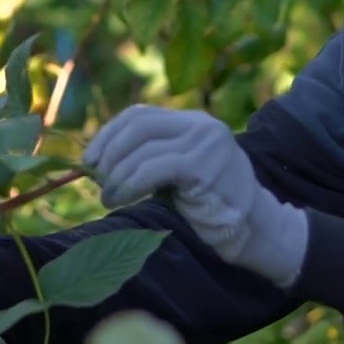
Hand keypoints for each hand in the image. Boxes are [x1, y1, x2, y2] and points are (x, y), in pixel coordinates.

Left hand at [83, 104, 308, 287]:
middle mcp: (200, 125)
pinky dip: (130, 183)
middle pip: (140, 126)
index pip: (141, 114)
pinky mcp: (203, 165)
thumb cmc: (210, 205)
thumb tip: (97, 162)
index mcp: (193, 121)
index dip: (110, 133)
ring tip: (106, 197)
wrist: (253, 228)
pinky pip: (154, 169)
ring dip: (116, 175)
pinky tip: (120, 198)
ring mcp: (204, 142)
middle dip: (109, 150)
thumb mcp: (178, 171)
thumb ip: (149, 158)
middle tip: (94, 177)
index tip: (90, 157)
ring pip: (143, 149)